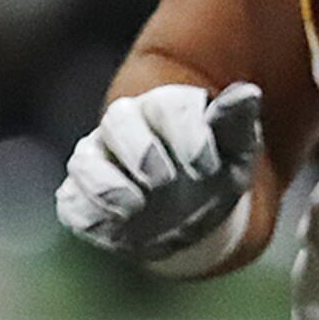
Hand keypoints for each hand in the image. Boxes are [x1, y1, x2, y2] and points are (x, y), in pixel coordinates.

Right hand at [58, 80, 266, 270]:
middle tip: (166, 183)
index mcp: (164, 108)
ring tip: (137, 208)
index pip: (168, 105)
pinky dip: (90, 214)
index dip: (187, 135)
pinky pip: (70, 202)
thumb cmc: (212, 177)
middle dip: (142, 152)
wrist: (190, 222)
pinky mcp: (79, 198)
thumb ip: (236, 123)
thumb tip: (247, 93)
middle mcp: (124, 128)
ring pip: (84, 160)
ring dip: (108, 186)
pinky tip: (120, 225)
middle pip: (118, 120)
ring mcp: (96, 161)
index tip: (206, 170)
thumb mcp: (236, 153)